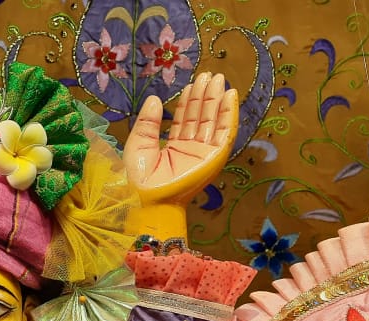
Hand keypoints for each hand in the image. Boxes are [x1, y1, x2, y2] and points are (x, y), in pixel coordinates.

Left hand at [122, 72, 236, 240]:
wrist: (147, 199)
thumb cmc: (139, 178)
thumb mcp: (138, 143)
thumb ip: (147, 122)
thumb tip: (154, 98)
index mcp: (173, 147)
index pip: (183, 119)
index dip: (188, 101)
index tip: (191, 84)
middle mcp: (191, 149)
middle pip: (200, 117)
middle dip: (204, 96)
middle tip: (208, 74)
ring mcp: (204, 152)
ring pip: (212, 121)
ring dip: (216, 100)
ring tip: (218, 79)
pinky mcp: (214, 157)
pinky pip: (225, 132)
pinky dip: (229, 114)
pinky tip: (230, 96)